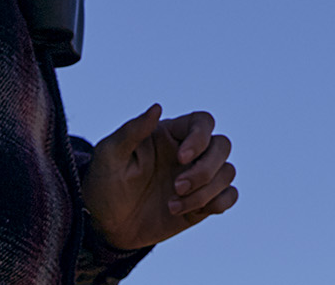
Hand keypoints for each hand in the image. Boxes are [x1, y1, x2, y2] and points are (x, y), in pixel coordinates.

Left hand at [85, 106, 237, 250]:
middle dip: (205, 170)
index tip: (180, 159)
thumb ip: (131, 131)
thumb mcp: (109, 156)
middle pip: (222, 146)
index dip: (201, 138)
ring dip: (205, 192)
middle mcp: (191, 154)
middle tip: (176, 187)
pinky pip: (230, 196)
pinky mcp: (204, 202)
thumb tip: (157, 107)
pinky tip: (189, 212)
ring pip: (227, 173)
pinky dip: (218, 203)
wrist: (104, 226)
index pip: (204, 122)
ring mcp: (199, 179)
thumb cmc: (104, 185)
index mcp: (172, 136)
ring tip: (172, 206)